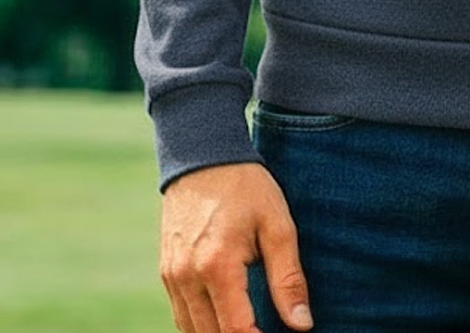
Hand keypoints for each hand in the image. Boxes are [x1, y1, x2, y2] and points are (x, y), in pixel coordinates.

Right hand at [160, 161, 312, 332]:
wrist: (202, 155)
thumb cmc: (245, 186)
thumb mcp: (277, 224)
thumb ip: (289, 278)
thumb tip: (302, 325)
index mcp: (218, 266)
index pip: (237, 332)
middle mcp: (187, 277)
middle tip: (267, 328)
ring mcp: (172, 277)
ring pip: (192, 331)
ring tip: (249, 324)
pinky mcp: (166, 272)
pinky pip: (182, 314)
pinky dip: (202, 324)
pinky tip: (225, 317)